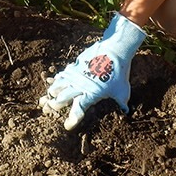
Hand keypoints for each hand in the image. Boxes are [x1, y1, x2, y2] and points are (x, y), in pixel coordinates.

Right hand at [39, 14, 145, 129]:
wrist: (114, 50)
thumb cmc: (119, 72)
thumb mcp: (122, 90)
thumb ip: (121, 102)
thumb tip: (125, 112)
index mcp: (91, 94)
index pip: (78, 110)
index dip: (72, 120)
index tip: (68, 126)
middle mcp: (79, 86)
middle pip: (61, 99)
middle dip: (55, 106)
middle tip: (51, 110)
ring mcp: (75, 74)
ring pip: (58, 85)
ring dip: (53, 92)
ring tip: (50, 96)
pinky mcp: (75, 65)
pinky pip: (62, 73)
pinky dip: (57, 78)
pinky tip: (56, 80)